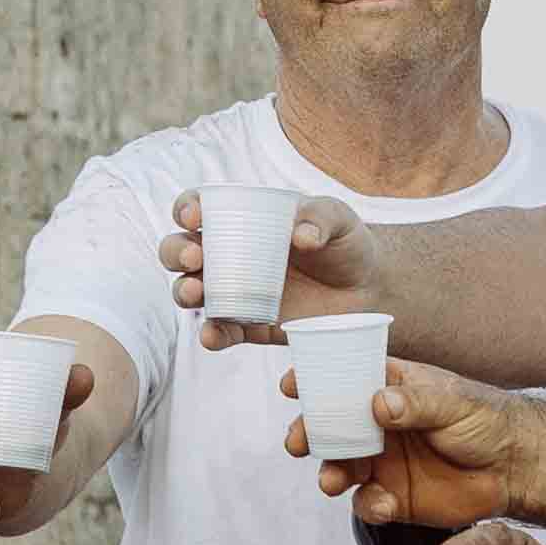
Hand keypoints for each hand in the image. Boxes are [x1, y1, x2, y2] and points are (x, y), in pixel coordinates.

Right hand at [158, 182, 369, 344]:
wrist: (368, 290)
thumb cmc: (346, 243)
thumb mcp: (339, 219)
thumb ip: (321, 218)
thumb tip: (300, 236)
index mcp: (242, 220)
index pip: (201, 209)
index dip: (187, 209)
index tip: (195, 216)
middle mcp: (229, 255)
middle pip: (181, 251)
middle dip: (177, 253)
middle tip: (195, 259)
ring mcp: (234, 293)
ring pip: (191, 291)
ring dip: (184, 292)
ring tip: (195, 294)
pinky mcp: (248, 326)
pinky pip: (221, 332)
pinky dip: (211, 335)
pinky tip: (213, 335)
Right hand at [303, 355, 533, 532]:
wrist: (517, 467)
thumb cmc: (489, 421)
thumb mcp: (454, 402)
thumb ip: (415, 403)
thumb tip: (378, 404)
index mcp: (391, 389)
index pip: (345, 379)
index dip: (315, 381)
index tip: (293, 386)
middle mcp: (380, 425)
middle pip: (331, 427)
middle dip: (309, 434)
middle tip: (299, 442)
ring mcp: (384, 461)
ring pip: (341, 466)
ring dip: (329, 472)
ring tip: (332, 480)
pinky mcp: (395, 496)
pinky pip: (367, 502)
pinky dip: (368, 505)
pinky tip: (385, 504)